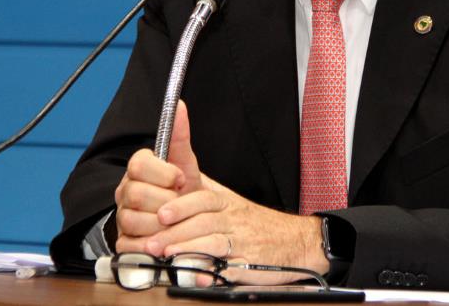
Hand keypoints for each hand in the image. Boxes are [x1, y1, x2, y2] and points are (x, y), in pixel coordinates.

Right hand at [114, 100, 203, 252]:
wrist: (185, 220)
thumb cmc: (182, 192)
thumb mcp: (185, 163)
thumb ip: (180, 135)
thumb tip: (180, 105)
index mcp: (137, 170)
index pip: (138, 165)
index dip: (164, 174)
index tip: (180, 179)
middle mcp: (125, 191)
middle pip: (136, 194)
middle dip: (165, 200)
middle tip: (178, 202)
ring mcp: (121, 216)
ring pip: (133, 220)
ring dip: (161, 223)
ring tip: (174, 220)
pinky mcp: (122, 241)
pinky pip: (130, 244)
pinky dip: (151, 243)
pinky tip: (165, 238)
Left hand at [148, 175, 328, 283]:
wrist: (296, 239)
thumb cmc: (255, 222)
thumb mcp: (228, 199)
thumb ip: (199, 190)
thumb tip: (169, 174)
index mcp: (226, 202)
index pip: (203, 198)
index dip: (182, 205)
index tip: (161, 213)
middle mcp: (233, 219)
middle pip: (204, 220)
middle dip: (176, 231)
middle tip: (153, 241)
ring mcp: (242, 242)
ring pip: (213, 242)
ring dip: (187, 249)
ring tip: (167, 256)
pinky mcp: (248, 264)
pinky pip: (229, 267)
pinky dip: (211, 271)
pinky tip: (196, 274)